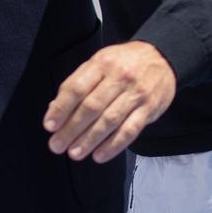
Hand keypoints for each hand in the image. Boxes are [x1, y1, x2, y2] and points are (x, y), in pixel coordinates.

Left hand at [44, 41, 176, 164]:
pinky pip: (130, 130)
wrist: (161, 57)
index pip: (77, 88)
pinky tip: (99, 155)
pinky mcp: (149, 109)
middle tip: (57, 145)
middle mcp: (119, 77)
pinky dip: (113, 146)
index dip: (61, 108)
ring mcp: (135, 94)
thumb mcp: (100, 63)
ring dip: (89, 140)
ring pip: (109, 120)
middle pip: (91, 107)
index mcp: (101, 63)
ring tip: (74, 153)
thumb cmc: (123, 63)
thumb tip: (55, 109)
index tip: (49, 125)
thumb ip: (79, 84)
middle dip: (71, 129)